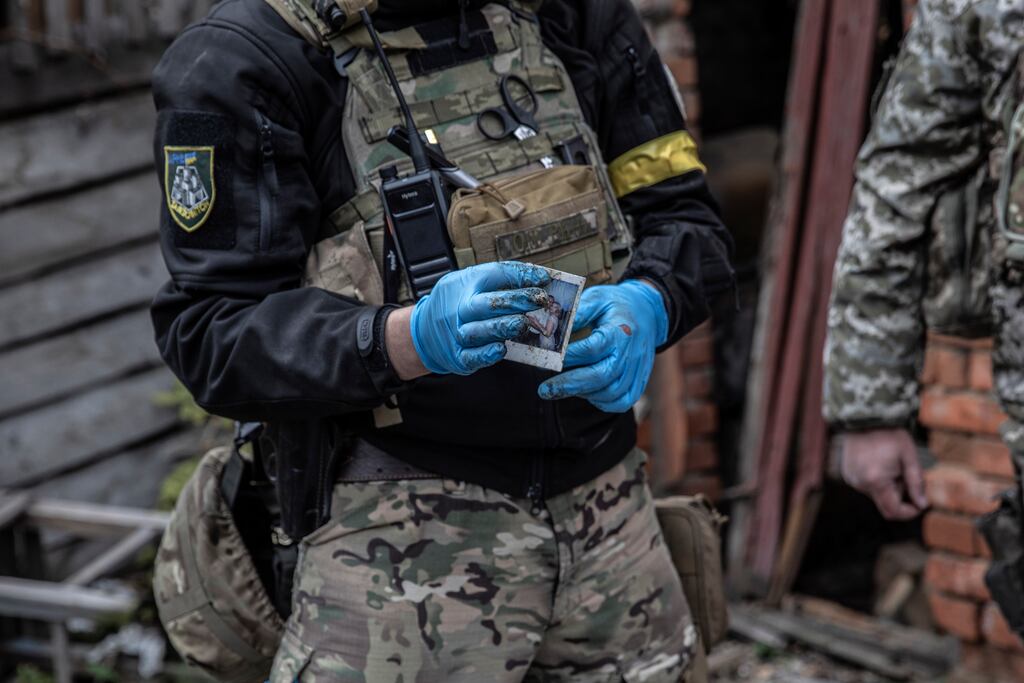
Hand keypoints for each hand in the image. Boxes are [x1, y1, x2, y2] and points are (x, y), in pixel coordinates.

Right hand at [409, 261, 550, 375]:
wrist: (423, 331)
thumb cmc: (458, 303)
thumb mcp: (472, 282)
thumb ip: (503, 280)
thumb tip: (540, 278)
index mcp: (466, 284)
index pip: (494, 275)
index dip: (520, 276)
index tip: (544, 278)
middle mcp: (460, 309)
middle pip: (487, 303)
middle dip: (516, 300)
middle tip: (540, 299)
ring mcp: (457, 334)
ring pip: (479, 331)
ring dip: (503, 327)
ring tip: (523, 324)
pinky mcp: (458, 357)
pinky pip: (471, 357)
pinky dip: (485, 354)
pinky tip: (501, 349)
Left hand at [538, 279, 668, 412]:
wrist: (647, 312)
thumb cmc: (615, 306)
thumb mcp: (596, 299)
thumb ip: (576, 315)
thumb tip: (551, 330)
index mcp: (620, 330)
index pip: (592, 348)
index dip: (569, 356)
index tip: (546, 360)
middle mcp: (631, 353)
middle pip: (601, 376)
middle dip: (569, 384)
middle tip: (544, 390)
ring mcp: (637, 369)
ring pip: (611, 393)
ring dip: (583, 393)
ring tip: (563, 388)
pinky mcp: (639, 381)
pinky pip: (622, 401)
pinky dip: (602, 402)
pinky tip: (585, 392)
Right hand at [840, 428, 928, 519]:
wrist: (863, 416)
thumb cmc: (889, 434)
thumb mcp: (909, 456)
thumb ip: (916, 482)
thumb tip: (923, 505)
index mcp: (876, 481)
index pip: (893, 511)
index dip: (909, 512)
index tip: (920, 503)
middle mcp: (860, 484)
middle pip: (884, 504)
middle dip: (899, 496)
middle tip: (905, 475)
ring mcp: (852, 479)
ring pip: (876, 494)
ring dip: (888, 486)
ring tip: (891, 464)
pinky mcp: (847, 473)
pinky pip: (866, 485)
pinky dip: (877, 480)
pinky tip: (879, 462)